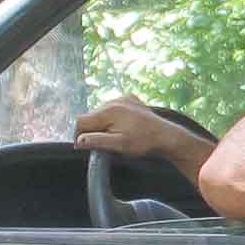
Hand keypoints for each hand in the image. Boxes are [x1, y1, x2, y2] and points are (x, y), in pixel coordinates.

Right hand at [76, 96, 201, 166]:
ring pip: (101, 112)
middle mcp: (113, 101)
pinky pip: (113, 107)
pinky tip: (124, 126)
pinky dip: (113, 117)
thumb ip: (97, 141)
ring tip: (117, 134)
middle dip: (92, 129)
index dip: (80, 135)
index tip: (86, 146)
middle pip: (90, 116)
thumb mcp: (119, 144)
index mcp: (108, 111)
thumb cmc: (142, 142)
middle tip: (106, 142)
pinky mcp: (130, 99)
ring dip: (103, 123)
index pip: (81, 121)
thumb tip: (79, 140)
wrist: (166, 136)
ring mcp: (123, 98)